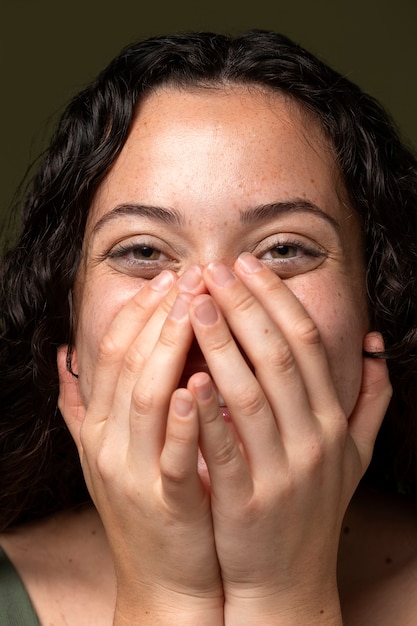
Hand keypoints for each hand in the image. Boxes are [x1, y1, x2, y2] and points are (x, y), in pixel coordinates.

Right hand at [58, 268, 223, 624]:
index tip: (171, 279)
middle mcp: (107, 444)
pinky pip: (170, 452)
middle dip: (160, 314)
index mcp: (99, 426)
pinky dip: (181, 417)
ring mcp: (133, 472)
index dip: (139, 311)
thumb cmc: (146, 505)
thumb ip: (83, 405)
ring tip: (198, 308)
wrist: (163, 578)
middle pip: (128, 362)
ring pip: (145, 396)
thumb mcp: (105, 452)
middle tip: (193, 276)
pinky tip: (196, 383)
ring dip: (170, 347)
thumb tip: (66, 356)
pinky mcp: (164, 502)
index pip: (112, 352)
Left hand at [185, 254, 391, 624]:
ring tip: (194, 303)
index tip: (248, 267)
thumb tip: (375, 346)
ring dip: (221, 343)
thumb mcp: (353, 454)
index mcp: (331, 420)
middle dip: (244, 306)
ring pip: (250, 392)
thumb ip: (370, 399)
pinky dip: (207, 411)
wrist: (288, 577)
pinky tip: (188, 376)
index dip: (276, 300)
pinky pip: (227, 447)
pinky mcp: (248, 501)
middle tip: (213, 269)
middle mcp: (312, 439)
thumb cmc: (312, 507)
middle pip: (277, 357)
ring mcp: (282, 470)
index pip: (306, 343)